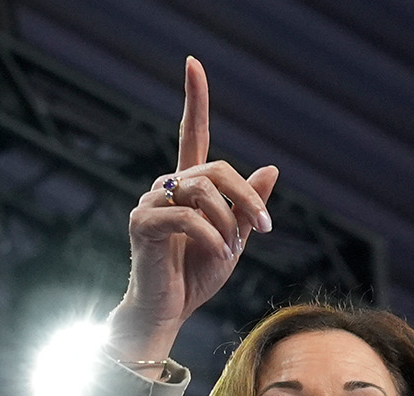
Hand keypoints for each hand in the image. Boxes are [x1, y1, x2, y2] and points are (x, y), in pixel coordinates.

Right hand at [107, 57, 277, 361]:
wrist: (168, 312)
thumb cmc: (196, 277)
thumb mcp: (233, 240)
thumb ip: (248, 207)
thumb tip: (271, 168)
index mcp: (188, 187)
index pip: (191, 135)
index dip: (193, 100)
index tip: (193, 65)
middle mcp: (166, 187)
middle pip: (215, 170)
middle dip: (246, 197)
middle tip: (265, 226)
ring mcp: (150, 203)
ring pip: (202, 192)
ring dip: (228, 223)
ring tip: (231, 252)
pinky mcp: (142, 224)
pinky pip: (186, 217)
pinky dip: (210, 236)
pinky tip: (218, 255)